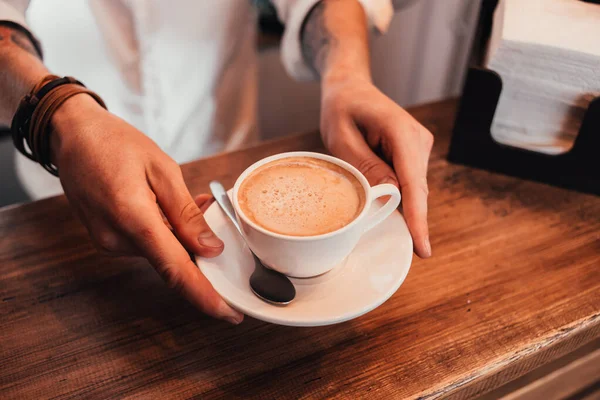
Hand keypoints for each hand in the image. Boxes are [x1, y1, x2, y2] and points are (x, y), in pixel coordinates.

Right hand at [50, 94, 242, 323]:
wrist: (72, 135)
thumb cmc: (116, 143)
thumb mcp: (162, 169)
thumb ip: (186, 214)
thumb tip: (211, 249)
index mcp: (133, 219)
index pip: (176, 270)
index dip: (205, 296)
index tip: (229, 313)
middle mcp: (117, 239)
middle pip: (172, 261)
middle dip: (200, 248)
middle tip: (217, 216)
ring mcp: (109, 242)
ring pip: (161, 251)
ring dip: (183, 235)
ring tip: (195, 200)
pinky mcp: (107, 239)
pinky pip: (147, 244)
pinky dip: (165, 231)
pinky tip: (170, 206)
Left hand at [320, 76, 433, 257]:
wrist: (350, 87)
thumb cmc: (342, 108)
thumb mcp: (342, 138)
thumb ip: (365, 166)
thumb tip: (388, 196)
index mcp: (401, 131)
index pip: (412, 183)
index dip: (417, 218)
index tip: (422, 247)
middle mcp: (418, 140)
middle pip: (415, 190)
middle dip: (404, 216)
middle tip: (382, 232)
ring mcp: (418, 147)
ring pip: (412, 189)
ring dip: (396, 202)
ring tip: (369, 193)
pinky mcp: (413, 154)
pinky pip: (407, 182)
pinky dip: (394, 193)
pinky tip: (378, 192)